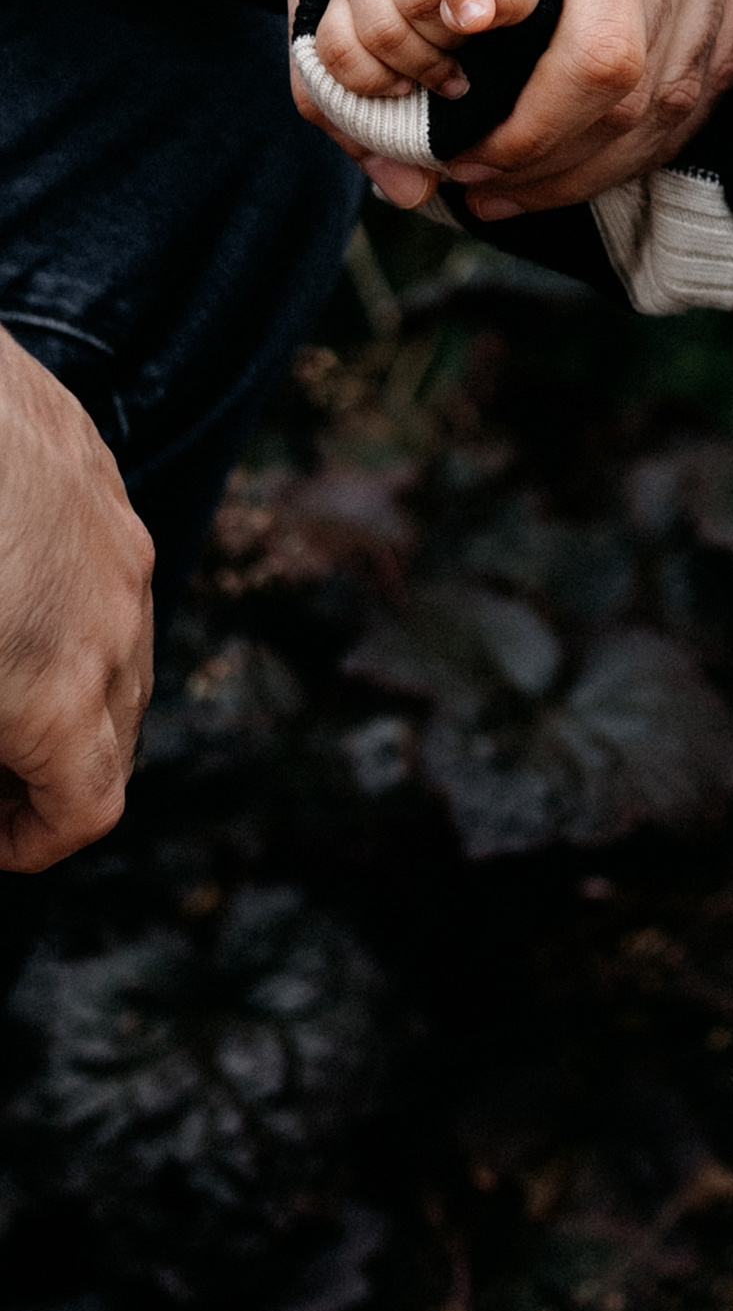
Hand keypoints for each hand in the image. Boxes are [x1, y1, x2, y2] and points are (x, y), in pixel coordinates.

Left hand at [0, 326, 152, 869]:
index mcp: (58, 698)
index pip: (87, 810)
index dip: (34, 841)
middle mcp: (113, 623)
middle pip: (115, 731)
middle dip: (52, 766)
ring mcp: (115, 538)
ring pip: (120, 639)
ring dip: (67, 675)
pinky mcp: (96, 468)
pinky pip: (103, 558)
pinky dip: (63, 595)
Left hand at [286, 0, 732, 219]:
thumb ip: (343, 66)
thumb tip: (406, 186)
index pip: (602, 58)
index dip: (542, 139)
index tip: (469, 165)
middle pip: (652, 85)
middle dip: (567, 161)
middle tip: (485, 187)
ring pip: (689, 85)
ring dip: (610, 154)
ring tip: (525, 179)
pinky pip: (710, 60)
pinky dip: (652, 118)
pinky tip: (585, 142)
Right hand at [306, 0, 543, 105]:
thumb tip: (472, 18)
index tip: (478, 22)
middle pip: (411, 2)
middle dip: (449, 42)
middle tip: (472, 56)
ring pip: (371, 33)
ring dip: (414, 68)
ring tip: (449, 79)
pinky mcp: (336, 5)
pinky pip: (333, 51)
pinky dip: (366, 81)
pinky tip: (403, 88)